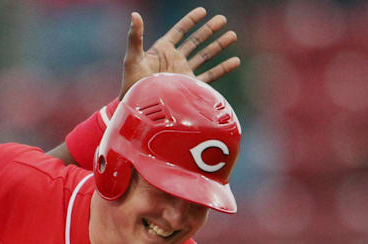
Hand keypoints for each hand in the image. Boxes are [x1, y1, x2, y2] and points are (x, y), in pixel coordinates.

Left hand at [120, 7, 239, 98]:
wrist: (139, 107)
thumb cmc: (132, 83)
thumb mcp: (133, 58)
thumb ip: (135, 37)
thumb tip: (134, 15)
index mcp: (162, 50)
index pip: (179, 31)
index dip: (190, 21)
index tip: (203, 11)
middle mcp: (174, 60)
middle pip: (196, 41)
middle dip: (209, 30)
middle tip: (222, 19)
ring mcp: (183, 73)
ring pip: (205, 56)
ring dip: (218, 45)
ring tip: (232, 35)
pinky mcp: (189, 86)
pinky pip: (210, 76)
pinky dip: (223, 68)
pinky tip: (235, 61)